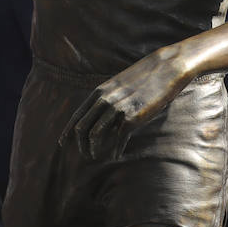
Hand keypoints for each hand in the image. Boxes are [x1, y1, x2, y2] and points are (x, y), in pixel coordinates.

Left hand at [61, 47, 188, 160]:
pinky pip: (118, 138)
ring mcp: (118, 108)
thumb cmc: (144, 78)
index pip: (76, 116)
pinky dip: (115, 150)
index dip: (67, 132)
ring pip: (95, 135)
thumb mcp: (119, 85)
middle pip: (81, 128)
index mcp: (99, 92)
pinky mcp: (133, 116)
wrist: (166, 69)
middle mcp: (105, 100)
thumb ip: (108, 98)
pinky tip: (117, 155)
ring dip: (94, 150)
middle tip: (85, 155)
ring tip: (97, 157)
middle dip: (80, 145)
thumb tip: (100, 116)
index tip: (62, 143)